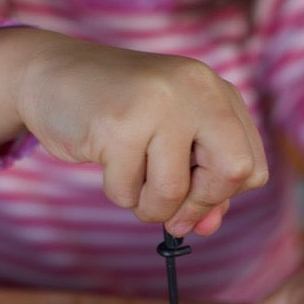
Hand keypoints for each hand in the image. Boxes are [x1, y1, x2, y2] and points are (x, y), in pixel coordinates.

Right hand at [0, 28, 267, 235]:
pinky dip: (117, 192)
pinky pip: (127, 192)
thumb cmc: (118, 115)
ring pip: (172, 191)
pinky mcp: (119, 124)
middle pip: (231, 173)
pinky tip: (106, 159)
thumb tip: (207, 228)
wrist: (51, 75)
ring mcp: (158, 103)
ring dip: (149, 206)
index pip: (252, 167)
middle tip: (169, 208)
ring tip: (131, 181)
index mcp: (216, 92)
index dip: (222, 196)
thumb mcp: (170, 142)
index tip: (193, 199)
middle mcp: (195, 89)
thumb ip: (198, 184)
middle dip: (197, 205)